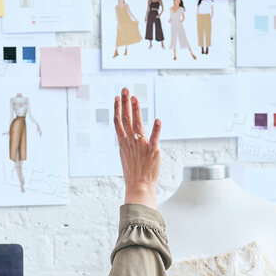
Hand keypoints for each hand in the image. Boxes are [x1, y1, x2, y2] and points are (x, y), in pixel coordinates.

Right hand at [114, 88, 161, 207]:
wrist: (138, 186)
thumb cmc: (134, 172)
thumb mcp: (127, 155)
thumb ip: (128, 142)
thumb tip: (128, 134)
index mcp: (123, 143)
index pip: (118, 122)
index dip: (117, 108)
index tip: (117, 97)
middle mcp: (130, 142)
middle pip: (126, 119)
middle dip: (124, 103)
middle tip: (125, 89)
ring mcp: (140, 146)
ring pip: (137, 124)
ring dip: (136, 110)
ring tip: (135, 98)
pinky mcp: (152, 151)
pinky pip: (154, 138)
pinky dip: (156, 129)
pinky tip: (158, 120)